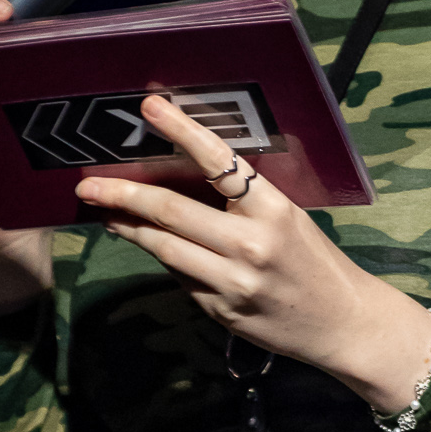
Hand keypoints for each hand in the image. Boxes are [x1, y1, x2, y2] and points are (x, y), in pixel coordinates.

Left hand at [75, 94, 430, 413]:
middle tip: (88, 184)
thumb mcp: (289, 220)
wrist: (343, 324)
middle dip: (121, 194)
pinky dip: (161, 256)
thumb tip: (181, 178)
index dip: (181, 131)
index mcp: (274, 211)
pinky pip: (178, 276)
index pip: (220, 162)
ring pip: (162, 247)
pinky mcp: (220, 311)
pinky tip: (148, 244)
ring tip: (105, 211)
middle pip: (170, 211)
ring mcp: (232, 283)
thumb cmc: (315, 262)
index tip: (150, 108)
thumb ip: (242, 202)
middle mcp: (250, 246)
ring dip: (127, 227)